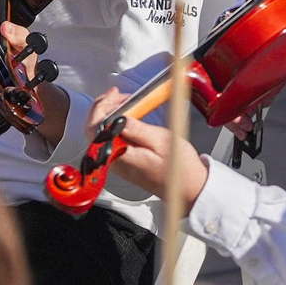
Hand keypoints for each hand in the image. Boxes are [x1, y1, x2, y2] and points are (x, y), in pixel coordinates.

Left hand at [85, 88, 209, 203]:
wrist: (189, 189)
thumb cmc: (180, 169)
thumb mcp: (162, 141)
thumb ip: (138, 130)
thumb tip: (118, 118)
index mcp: (121, 156)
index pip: (96, 130)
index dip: (100, 108)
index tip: (113, 95)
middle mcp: (115, 162)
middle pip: (96, 131)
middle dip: (104, 108)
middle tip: (120, 95)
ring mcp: (119, 163)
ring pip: (103, 135)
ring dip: (111, 115)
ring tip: (126, 102)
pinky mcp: (125, 163)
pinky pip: (112, 141)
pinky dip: (116, 125)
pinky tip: (128, 117)